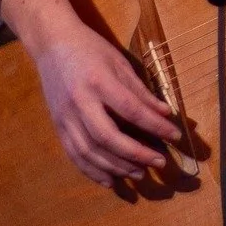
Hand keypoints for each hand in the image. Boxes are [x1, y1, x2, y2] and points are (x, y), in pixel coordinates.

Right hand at [0, 0, 180, 187]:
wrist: (51, 44)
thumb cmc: (90, 49)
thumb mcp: (119, 63)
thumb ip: (140, 91)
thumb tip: (164, 113)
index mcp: (98, 81)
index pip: (131, 110)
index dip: (155, 126)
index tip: (175, 136)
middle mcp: (79, 102)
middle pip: (108, 137)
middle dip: (136, 154)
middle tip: (159, 163)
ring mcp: (64, 117)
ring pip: (90, 151)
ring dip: (117, 167)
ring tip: (140, 174)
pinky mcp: (57, 126)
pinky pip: (75, 155)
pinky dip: (93, 171)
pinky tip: (110, 180)